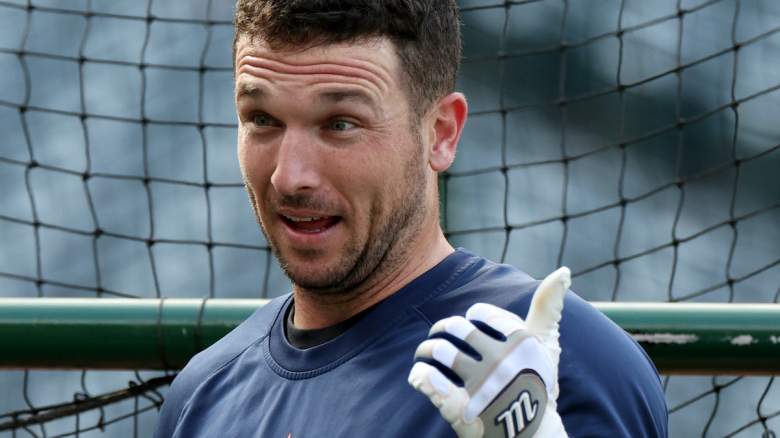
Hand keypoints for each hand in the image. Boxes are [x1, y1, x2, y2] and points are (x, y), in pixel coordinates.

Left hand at [408, 267, 570, 437]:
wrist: (531, 435)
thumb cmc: (537, 383)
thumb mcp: (545, 344)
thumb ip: (548, 306)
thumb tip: (563, 270)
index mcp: (520, 342)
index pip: (481, 314)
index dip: (473, 317)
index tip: (474, 325)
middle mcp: (501, 362)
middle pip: (456, 329)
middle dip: (443, 330)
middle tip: (442, 338)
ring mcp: (480, 386)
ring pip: (438, 350)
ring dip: (426, 350)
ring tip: (427, 355)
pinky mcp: (461, 410)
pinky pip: (428, 380)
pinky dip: (419, 374)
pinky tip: (420, 375)